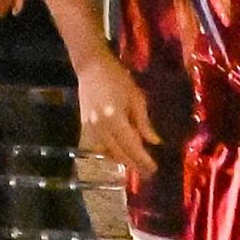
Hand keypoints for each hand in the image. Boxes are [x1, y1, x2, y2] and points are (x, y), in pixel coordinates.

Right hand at [75, 53, 161, 178]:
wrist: (91, 67)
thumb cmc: (118, 78)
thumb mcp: (136, 98)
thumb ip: (144, 122)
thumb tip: (154, 142)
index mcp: (115, 119)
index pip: (132, 146)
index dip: (143, 160)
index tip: (154, 169)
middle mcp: (101, 127)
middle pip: (119, 153)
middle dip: (134, 164)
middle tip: (148, 172)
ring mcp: (91, 127)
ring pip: (108, 152)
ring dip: (122, 161)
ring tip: (136, 165)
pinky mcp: (85, 126)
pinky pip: (99, 146)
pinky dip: (110, 153)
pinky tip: (120, 154)